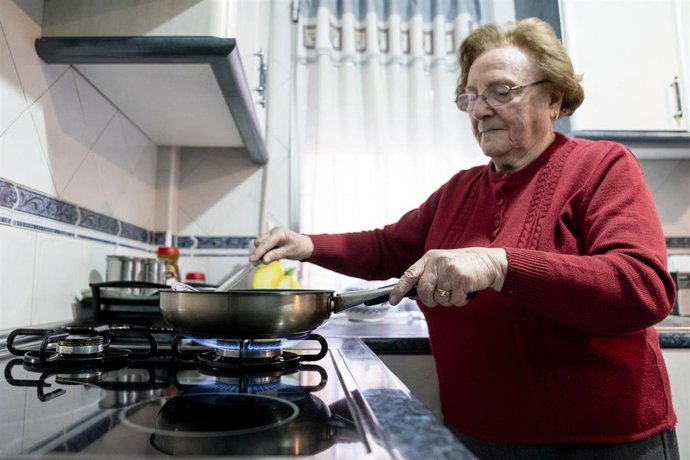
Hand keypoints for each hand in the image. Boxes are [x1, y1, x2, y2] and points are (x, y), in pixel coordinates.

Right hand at [250, 227, 313, 263]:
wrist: (306, 246)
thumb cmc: (300, 247)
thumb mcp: (289, 252)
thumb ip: (275, 255)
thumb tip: (263, 260)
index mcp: (279, 232)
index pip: (265, 243)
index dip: (258, 252)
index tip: (252, 260)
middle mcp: (273, 232)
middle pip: (259, 242)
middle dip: (260, 252)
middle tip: (264, 262)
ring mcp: (271, 235)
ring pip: (260, 244)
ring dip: (262, 253)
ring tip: (272, 258)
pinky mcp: (271, 239)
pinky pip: (264, 246)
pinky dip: (266, 252)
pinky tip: (272, 256)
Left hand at [389, 248, 506, 306]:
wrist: (489, 262)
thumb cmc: (464, 266)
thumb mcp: (442, 266)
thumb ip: (428, 277)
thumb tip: (412, 294)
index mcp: (429, 258)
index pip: (409, 275)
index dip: (399, 289)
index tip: (393, 300)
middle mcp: (437, 262)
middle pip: (424, 291)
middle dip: (431, 300)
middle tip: (441, 297)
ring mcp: (449, 270)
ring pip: (440, 298)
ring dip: (449, 300)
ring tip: (457, 288)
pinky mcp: (461, 279)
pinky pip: (454, 300)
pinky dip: (460, 300)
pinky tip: (466, 290)